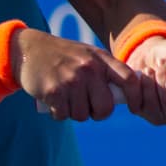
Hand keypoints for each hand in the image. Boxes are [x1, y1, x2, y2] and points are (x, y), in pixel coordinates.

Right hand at [13, 28, 138, 121]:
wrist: (29, 49)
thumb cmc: (63, 56)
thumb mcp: (88, 55)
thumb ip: (106, 71)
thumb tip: (126, 96)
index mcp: (101, 59)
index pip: (129, 79)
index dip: (136, 97)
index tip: (134, 108)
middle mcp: (88, 68)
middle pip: (105, 108)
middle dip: (96, 113)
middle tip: (86, 105)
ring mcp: (71, 80)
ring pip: (82, 115)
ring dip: (73, 112)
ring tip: (66, 98)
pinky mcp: (54, 91)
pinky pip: (63, 115)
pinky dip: (58, 113)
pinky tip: (54, 100)